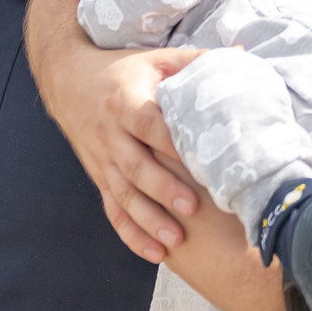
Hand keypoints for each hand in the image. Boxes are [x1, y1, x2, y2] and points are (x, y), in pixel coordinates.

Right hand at [27, 0, 214, 260]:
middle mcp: (110, 135)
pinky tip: (155, 253)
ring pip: (124, 195)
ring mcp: (102, 160)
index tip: (199, 161)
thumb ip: (196, 61)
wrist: (67, 81)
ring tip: (176, 241)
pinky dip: (131, 234)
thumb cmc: (122, 69)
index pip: (149, 126)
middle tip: (192, 208)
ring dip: (149, 220)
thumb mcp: (155, 59)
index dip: (172, 144)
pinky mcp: (99, 178)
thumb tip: (244, 57)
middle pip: (135, 167)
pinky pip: (113, 210)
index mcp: (125, 102)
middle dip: (163, 190)